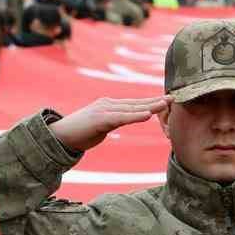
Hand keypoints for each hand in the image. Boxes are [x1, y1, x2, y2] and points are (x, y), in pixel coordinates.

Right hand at [48, 96, 168, 154]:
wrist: (60, 136)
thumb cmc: (80, 133)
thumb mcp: (101, 126)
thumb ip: (113, 122)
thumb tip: (122, 122)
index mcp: (109, 105)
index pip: (134, 103)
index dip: (151, 102)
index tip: (167, 101)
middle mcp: (108, 104)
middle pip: (136, 103)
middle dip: (155, 101)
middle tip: (174, 98)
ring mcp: (104, 110)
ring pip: (131, 108)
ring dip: (150, 106)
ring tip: (165, 104)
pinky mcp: (100, 119)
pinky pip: (121, 118)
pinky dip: (135, 116)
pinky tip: (147, 114)